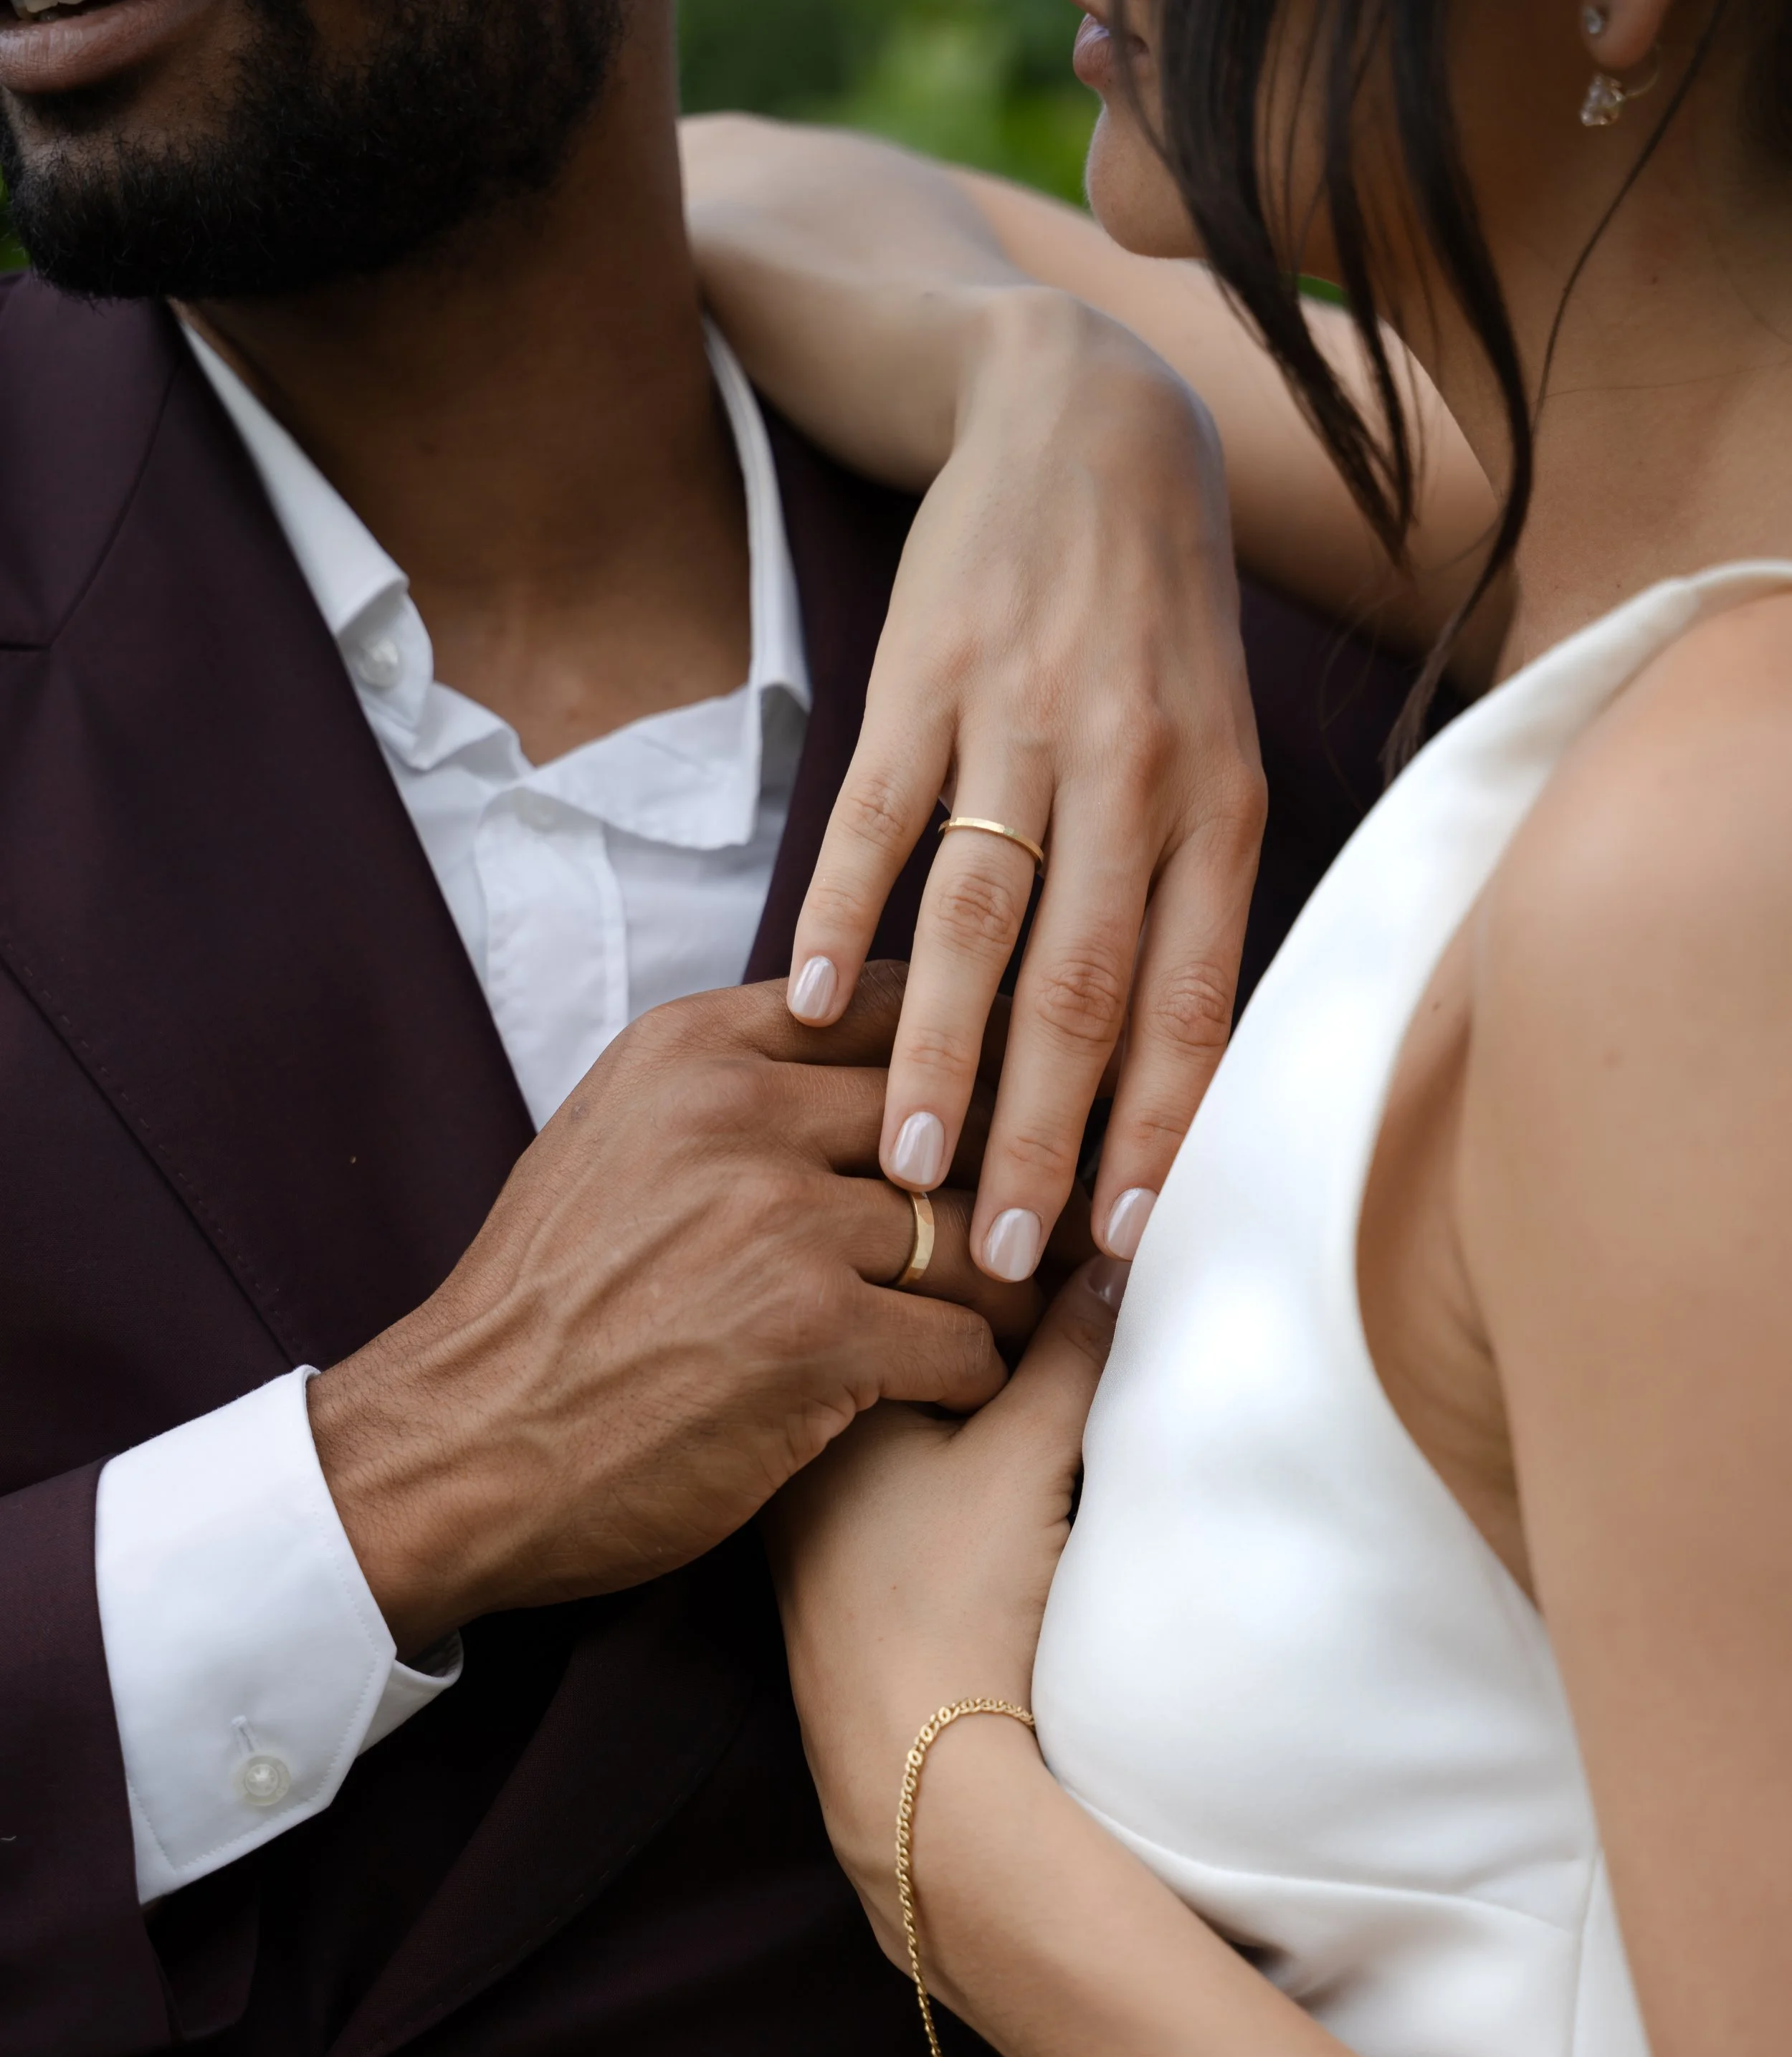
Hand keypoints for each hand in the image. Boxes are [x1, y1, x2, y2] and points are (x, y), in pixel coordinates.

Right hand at [310, 968, 1046, 1656]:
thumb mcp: (613, 1142)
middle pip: (955, 1113)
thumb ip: (728, 1087)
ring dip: (1009, 1287)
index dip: (966, 1058)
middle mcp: (740, 1116)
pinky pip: (968, 1340)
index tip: (998, 1108)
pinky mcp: (816, 1339)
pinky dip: (977, 1374)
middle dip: (1013, 1173)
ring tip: (1015, 1316)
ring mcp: (781, 1224)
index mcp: (693, 1052)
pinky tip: (954, 1391)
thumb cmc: (545, 1313)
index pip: (892, 1003)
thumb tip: (854, 1056)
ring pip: (978, 1231)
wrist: (461, 1448)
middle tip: (1044, 1222)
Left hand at [766, 1252, 1125, 1964]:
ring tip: (1053, 1394)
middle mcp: (789, 1425)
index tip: (1076, 1260)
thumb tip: (1115, 1256)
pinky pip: (902, 1463)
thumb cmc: (950, 1598)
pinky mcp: (840, 1555)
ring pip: (901, 1394)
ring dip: (973, 1383)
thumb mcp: (1028, 1448)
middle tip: (1075, 1315)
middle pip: (898, 1327)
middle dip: (983, 1313)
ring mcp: (809, 1496)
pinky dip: (955, 1447)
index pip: (909, 1272)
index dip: (1005, 1258)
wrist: (913, 1764)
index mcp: (808, 1372)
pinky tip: (1014, 1473)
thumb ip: (1073, 1344)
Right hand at [782, 289, 1264, 1281]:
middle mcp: (1132, 769)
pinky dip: (842, 916)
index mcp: (1216, 808)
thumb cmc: (1160, 631)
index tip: (1119, 1244)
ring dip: (939, 1052)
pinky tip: (813, 1006)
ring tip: (905, 1165)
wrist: (1091, 424)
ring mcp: (1022, 718)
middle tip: (1005, 1249)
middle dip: (1044, 1131)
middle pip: (1082, 983)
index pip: (1189, 1001)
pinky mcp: (922, 676)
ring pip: (978, 917)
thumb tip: (1161, 1084)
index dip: (1154, 1129)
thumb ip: (1186, 905)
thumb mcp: (1215, 758)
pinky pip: (875, 818)